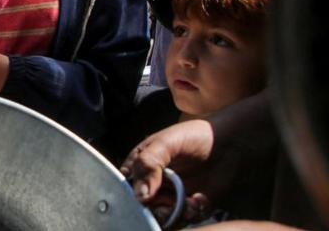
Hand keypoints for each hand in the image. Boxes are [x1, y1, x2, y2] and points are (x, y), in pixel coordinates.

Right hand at [120, 119, 241, 225]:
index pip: (125, 187)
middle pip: (142, 208)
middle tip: (169, 206)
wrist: (230, 142)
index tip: (144, 198)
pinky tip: (200, 199)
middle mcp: (152, 184)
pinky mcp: (189, 207)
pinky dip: (191, 213)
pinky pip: (183, 219)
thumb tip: (140, 196)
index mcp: (140, 167)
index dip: (131, 197)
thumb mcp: (166, 143)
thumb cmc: (194, 136)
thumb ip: (148, 164)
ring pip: (162, 218)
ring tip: (190, 202)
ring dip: (174, 214)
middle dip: (154, 210)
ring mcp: (170, 197)